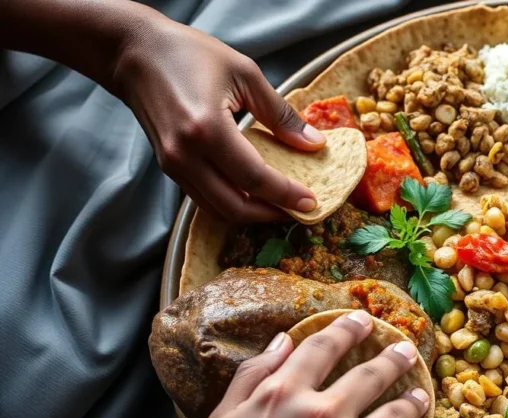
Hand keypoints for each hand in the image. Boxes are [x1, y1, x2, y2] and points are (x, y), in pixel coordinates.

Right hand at [112, 16, 325, 221]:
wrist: (134, 53)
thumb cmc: (188, 54)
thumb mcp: (245, 74)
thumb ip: (280, 114)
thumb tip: (313, 144)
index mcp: (206, 129)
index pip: (254, 178)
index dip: (286, 194)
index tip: (311, 202)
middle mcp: (185, 155)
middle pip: (235, 206)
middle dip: (272, 214)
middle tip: (300, 209)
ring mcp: (173, 164)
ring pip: (218, 209)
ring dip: (252, 214)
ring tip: (281, 205)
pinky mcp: (168, 166)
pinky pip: (204, 198)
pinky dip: (232, 203)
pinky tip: (254, 194)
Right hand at [156, 310, 430, 417]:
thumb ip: (253, 376)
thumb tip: (283, 341)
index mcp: (286, 394)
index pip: (326, 346)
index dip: (348, 328)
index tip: (363, 320)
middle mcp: (326, 415)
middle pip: (372, 373)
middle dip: (393, 357)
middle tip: (406, 350)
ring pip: (398, 412)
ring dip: (412, 399)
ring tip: (420, 396)